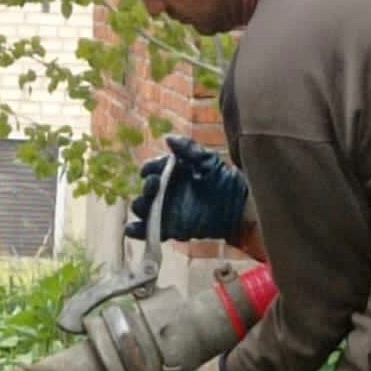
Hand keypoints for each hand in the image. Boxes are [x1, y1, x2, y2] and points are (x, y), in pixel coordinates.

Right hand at [125, 136, 250, 243]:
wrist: (238, 206)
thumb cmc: (224, 180)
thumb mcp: (208, 160)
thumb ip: (188, 149)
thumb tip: (168, 138)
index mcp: (172, 173)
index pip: (153, 169)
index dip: (149, 169)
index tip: (150, 171)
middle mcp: (166, 191)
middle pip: (146, 190)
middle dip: (147, 188)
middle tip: (155, 185)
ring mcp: (167, 210)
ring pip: (144, 209)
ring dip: (141, 207)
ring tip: (145, 206)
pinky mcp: (170, 229)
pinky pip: (151, 231)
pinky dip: (138, 231)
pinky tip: (132, 229)